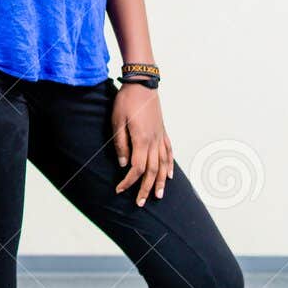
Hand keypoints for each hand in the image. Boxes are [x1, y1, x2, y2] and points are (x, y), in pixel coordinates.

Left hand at [112, 83, 173, 205]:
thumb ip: (121, 144)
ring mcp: (160, 137)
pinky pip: (169, 152)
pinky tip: (170, 175)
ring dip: (161, 182)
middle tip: (140, 202)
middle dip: (146, 188)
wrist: (142, 85)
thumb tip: (123, 164)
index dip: (129, 182)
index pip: (137, 168)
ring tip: (158, 195)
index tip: (119, 190)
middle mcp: (154, 141)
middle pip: (152, 171)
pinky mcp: (163, 132)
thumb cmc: (126, 102)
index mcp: (142, 140)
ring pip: (163, 164)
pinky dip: (170, 165)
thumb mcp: (117, 122)